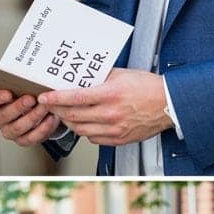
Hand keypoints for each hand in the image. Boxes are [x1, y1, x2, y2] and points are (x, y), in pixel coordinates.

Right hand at [0, 89, 61, 145]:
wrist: (41, 110)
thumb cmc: (28, 95)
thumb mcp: (23, 86)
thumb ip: (21, 83)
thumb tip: (29, 77)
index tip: (8, 93)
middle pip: (3, 116)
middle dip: (18, 107)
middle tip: (31, 99)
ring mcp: (9, 131)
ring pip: (17, 128)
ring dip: (32, 117)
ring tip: (45, 107)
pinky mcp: (22, 140)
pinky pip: (30, 138)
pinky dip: (42, 128)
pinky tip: (50, 118)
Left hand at [38, 68, 172, 145]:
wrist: (169, 104)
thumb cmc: (149, 87)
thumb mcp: (122, 74)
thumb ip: (100, 77)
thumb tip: (81, 77)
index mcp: (111, 94)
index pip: (74, 98)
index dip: (55, 98)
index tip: (45, 97)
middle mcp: (111, 114)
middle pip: (73, 115)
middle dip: (57, 110)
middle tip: (51, 105)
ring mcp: (115, 129)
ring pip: (80, 129)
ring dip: (69, 121)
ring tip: (66, 114)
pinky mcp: (119, 139)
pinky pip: (93, 138)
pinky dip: (85, 131)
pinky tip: (86, 122)